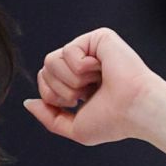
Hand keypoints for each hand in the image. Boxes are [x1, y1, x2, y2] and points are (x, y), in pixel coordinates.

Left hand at [23, 27, 165, 144]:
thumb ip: (49, 117)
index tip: (77, 103)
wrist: (136, 110)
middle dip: (59, 89)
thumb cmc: (114, 121)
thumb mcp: (74, 128)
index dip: (52, 95)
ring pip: (51, 59)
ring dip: (70, 80)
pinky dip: (82, 67)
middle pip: (44, 69)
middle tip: (86, 94)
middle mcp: (84, 64)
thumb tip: (28, 102)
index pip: (45, 80)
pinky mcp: (99, 38)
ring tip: (94, 82)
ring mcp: (91, 49)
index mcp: (79, 82)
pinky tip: (102, 70)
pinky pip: (69, 51)